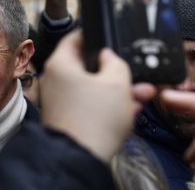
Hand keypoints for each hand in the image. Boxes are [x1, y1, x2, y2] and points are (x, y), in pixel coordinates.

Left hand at [41, 30, 155, 162]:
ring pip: (92, 86)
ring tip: (139, 95)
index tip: (112, 38)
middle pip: (87, 65)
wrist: (80, 159)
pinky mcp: (67, 117)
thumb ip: (115, 62)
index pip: (76, 37)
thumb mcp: (117, 82)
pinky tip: (128, 110)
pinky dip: (106, 105)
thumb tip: (108, 57)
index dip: (97, 35)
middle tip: (135, 76)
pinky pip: (89, 104)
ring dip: (116, 90)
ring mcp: (60, 99)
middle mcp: (55, 79)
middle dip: (115, 71)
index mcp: (60, 63)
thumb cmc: (95, 119)